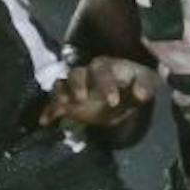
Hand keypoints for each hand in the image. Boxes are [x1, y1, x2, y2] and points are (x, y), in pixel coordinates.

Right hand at [41, 57, 157, 128]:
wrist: (121, 99)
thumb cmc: (133, 87)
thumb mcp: (145, 84)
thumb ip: (145, 86)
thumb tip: (142, 93)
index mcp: (105, 67)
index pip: (102, 71)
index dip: (106, 84)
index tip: (113, 102)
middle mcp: (86, 74)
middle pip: (76, 73)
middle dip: (78, 85)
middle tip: (82, 99)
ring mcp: (74, 87)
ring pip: (61, 83)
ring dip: (61, 92)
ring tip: (63, 103)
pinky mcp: (66, 102)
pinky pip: (52, 103)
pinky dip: (48, 112)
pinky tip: (45, 122)